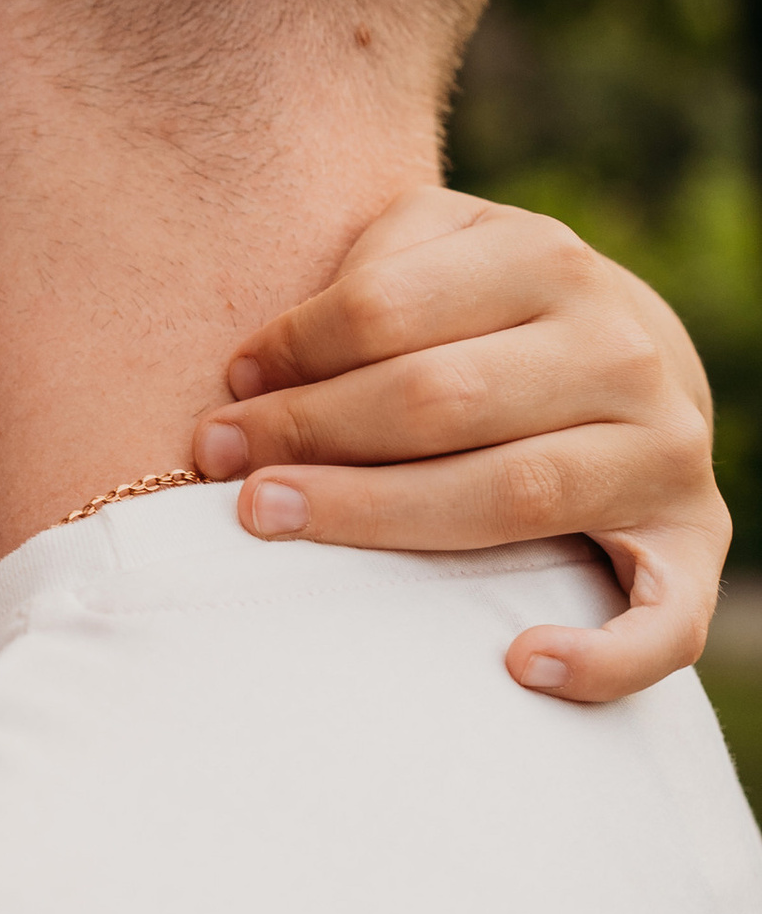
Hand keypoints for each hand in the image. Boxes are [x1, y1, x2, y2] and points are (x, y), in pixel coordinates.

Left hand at [191, 185, 725, 703]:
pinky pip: (663, 620)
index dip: (292, 352)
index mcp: (546, 260)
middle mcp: (620, 350)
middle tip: (217, 462)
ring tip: (271, 519)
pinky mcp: (695, 542)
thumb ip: (372, 272)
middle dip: (309, 433)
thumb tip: (260, 365)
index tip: (225, 390)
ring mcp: (664, 451)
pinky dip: (601, 654)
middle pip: (436, 400)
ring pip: (510, 495)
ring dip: (377, 517)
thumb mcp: (442, 249)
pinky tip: (521, 664)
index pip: (388, 310)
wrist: (635, 357)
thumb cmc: (492, 312)